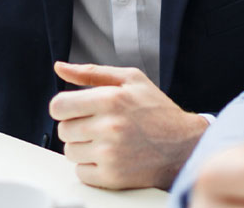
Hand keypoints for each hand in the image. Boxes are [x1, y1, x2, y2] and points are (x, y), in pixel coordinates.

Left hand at [50, 61, 208, 189]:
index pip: (58, 106)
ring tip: (106, 141)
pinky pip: (80, 172)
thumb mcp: (131, 80)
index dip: (64, 108)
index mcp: (111, 99)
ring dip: (83, 147)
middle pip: (63, 130)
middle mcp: (109, 126)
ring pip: (70, 152)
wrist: (185, 146)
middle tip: (99, 125)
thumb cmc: (158, 111)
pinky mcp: (112, 176)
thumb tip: (60, 67)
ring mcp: (110, 153)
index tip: (75, 110)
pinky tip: (110, 156)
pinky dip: (91, 166)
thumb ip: (92, 72)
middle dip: (77, 127)